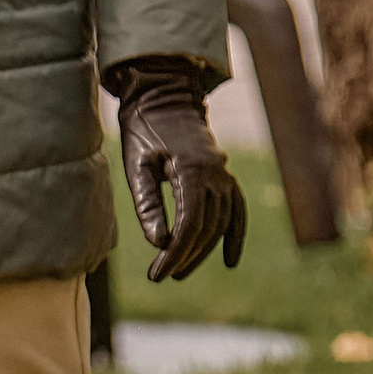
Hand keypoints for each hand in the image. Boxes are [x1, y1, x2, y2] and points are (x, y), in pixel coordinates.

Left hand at [111, 56, 246, 281]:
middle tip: (162, 275)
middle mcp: (216, 174)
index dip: (175, 253)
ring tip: (178, 272)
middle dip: (184, 256)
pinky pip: (237, 210)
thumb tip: (159, 243)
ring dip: (202, 250)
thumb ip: (147, 204)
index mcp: (192, 171)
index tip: (157, 273)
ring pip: (220, 223)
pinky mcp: (224, 175)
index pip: (189, 224)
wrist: (162, 98)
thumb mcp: (136, 166)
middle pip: (206, 228)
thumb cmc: (143, 130)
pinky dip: (234, 235)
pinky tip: (229, 261)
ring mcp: (224, 175)